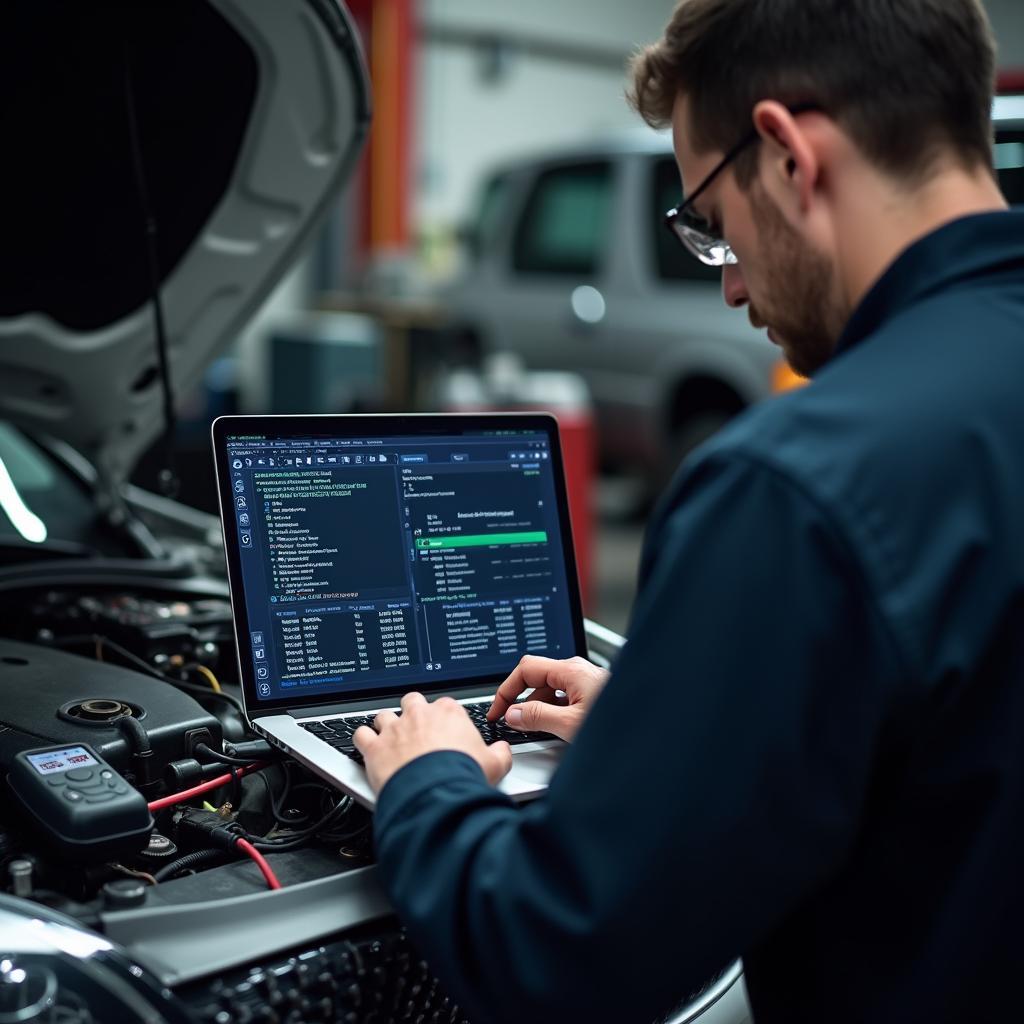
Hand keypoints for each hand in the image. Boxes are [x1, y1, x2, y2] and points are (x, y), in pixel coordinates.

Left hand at [353, 692, 512, 794]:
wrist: (436, 794)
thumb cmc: (463, 776)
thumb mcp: (495, 764)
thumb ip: (500, 753)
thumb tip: (503, 751)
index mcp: (448, 713)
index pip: (445, 705)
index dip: (444, 719)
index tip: (446, 732)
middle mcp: (419, 715)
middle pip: (411, 702)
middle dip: (413, 713)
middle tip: (417, 731)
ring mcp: (394, 729)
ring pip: (383, 715)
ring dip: (385, 726)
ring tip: (390, 740)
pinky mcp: (375, 747)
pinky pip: (360, 734)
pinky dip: (363, 740)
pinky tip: (366, 747)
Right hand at [487, 655, 608, 741]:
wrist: (652, 729)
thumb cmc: (619, 723)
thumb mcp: (570, 725)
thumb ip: (538, 717)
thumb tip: (514, 714)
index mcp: (570, 670)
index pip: (525, 669)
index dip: (505, 690)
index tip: (496, 710)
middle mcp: (578, 671)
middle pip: (537, 678)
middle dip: (521, 699)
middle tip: (509, 721)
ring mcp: (586, 681)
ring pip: (551, 689)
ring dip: (538, 707)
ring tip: (532, 730)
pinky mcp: (593, 693)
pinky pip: (564, 697)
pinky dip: (553, 710)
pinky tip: (554, 728)